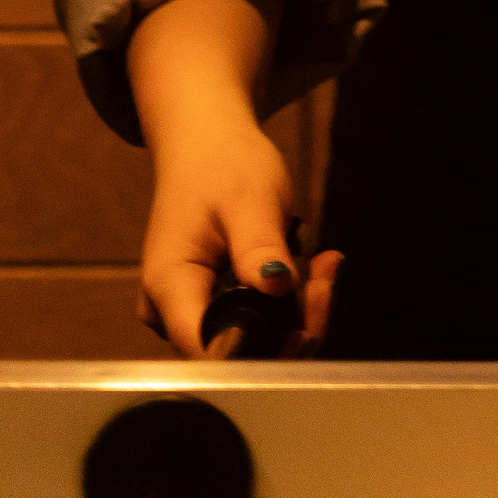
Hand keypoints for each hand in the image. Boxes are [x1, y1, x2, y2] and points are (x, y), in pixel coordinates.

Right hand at [138, 103, 302, 358]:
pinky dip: (288, 301)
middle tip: (326, 276)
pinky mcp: (213, 305)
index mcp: (170, 287)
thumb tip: (277, 288)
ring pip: (251, 337)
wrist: (207, 145)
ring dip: (297, 310)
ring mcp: (191, 311)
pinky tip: (314, 268)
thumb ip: (258, 246)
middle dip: (291, 324)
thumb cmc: (222, 164)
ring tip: (325, 265)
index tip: (307, 323)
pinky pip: (255, 320)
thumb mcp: (248, 198)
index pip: (210, 350)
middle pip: (235, 350)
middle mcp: (172, 312)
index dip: (260, 352)